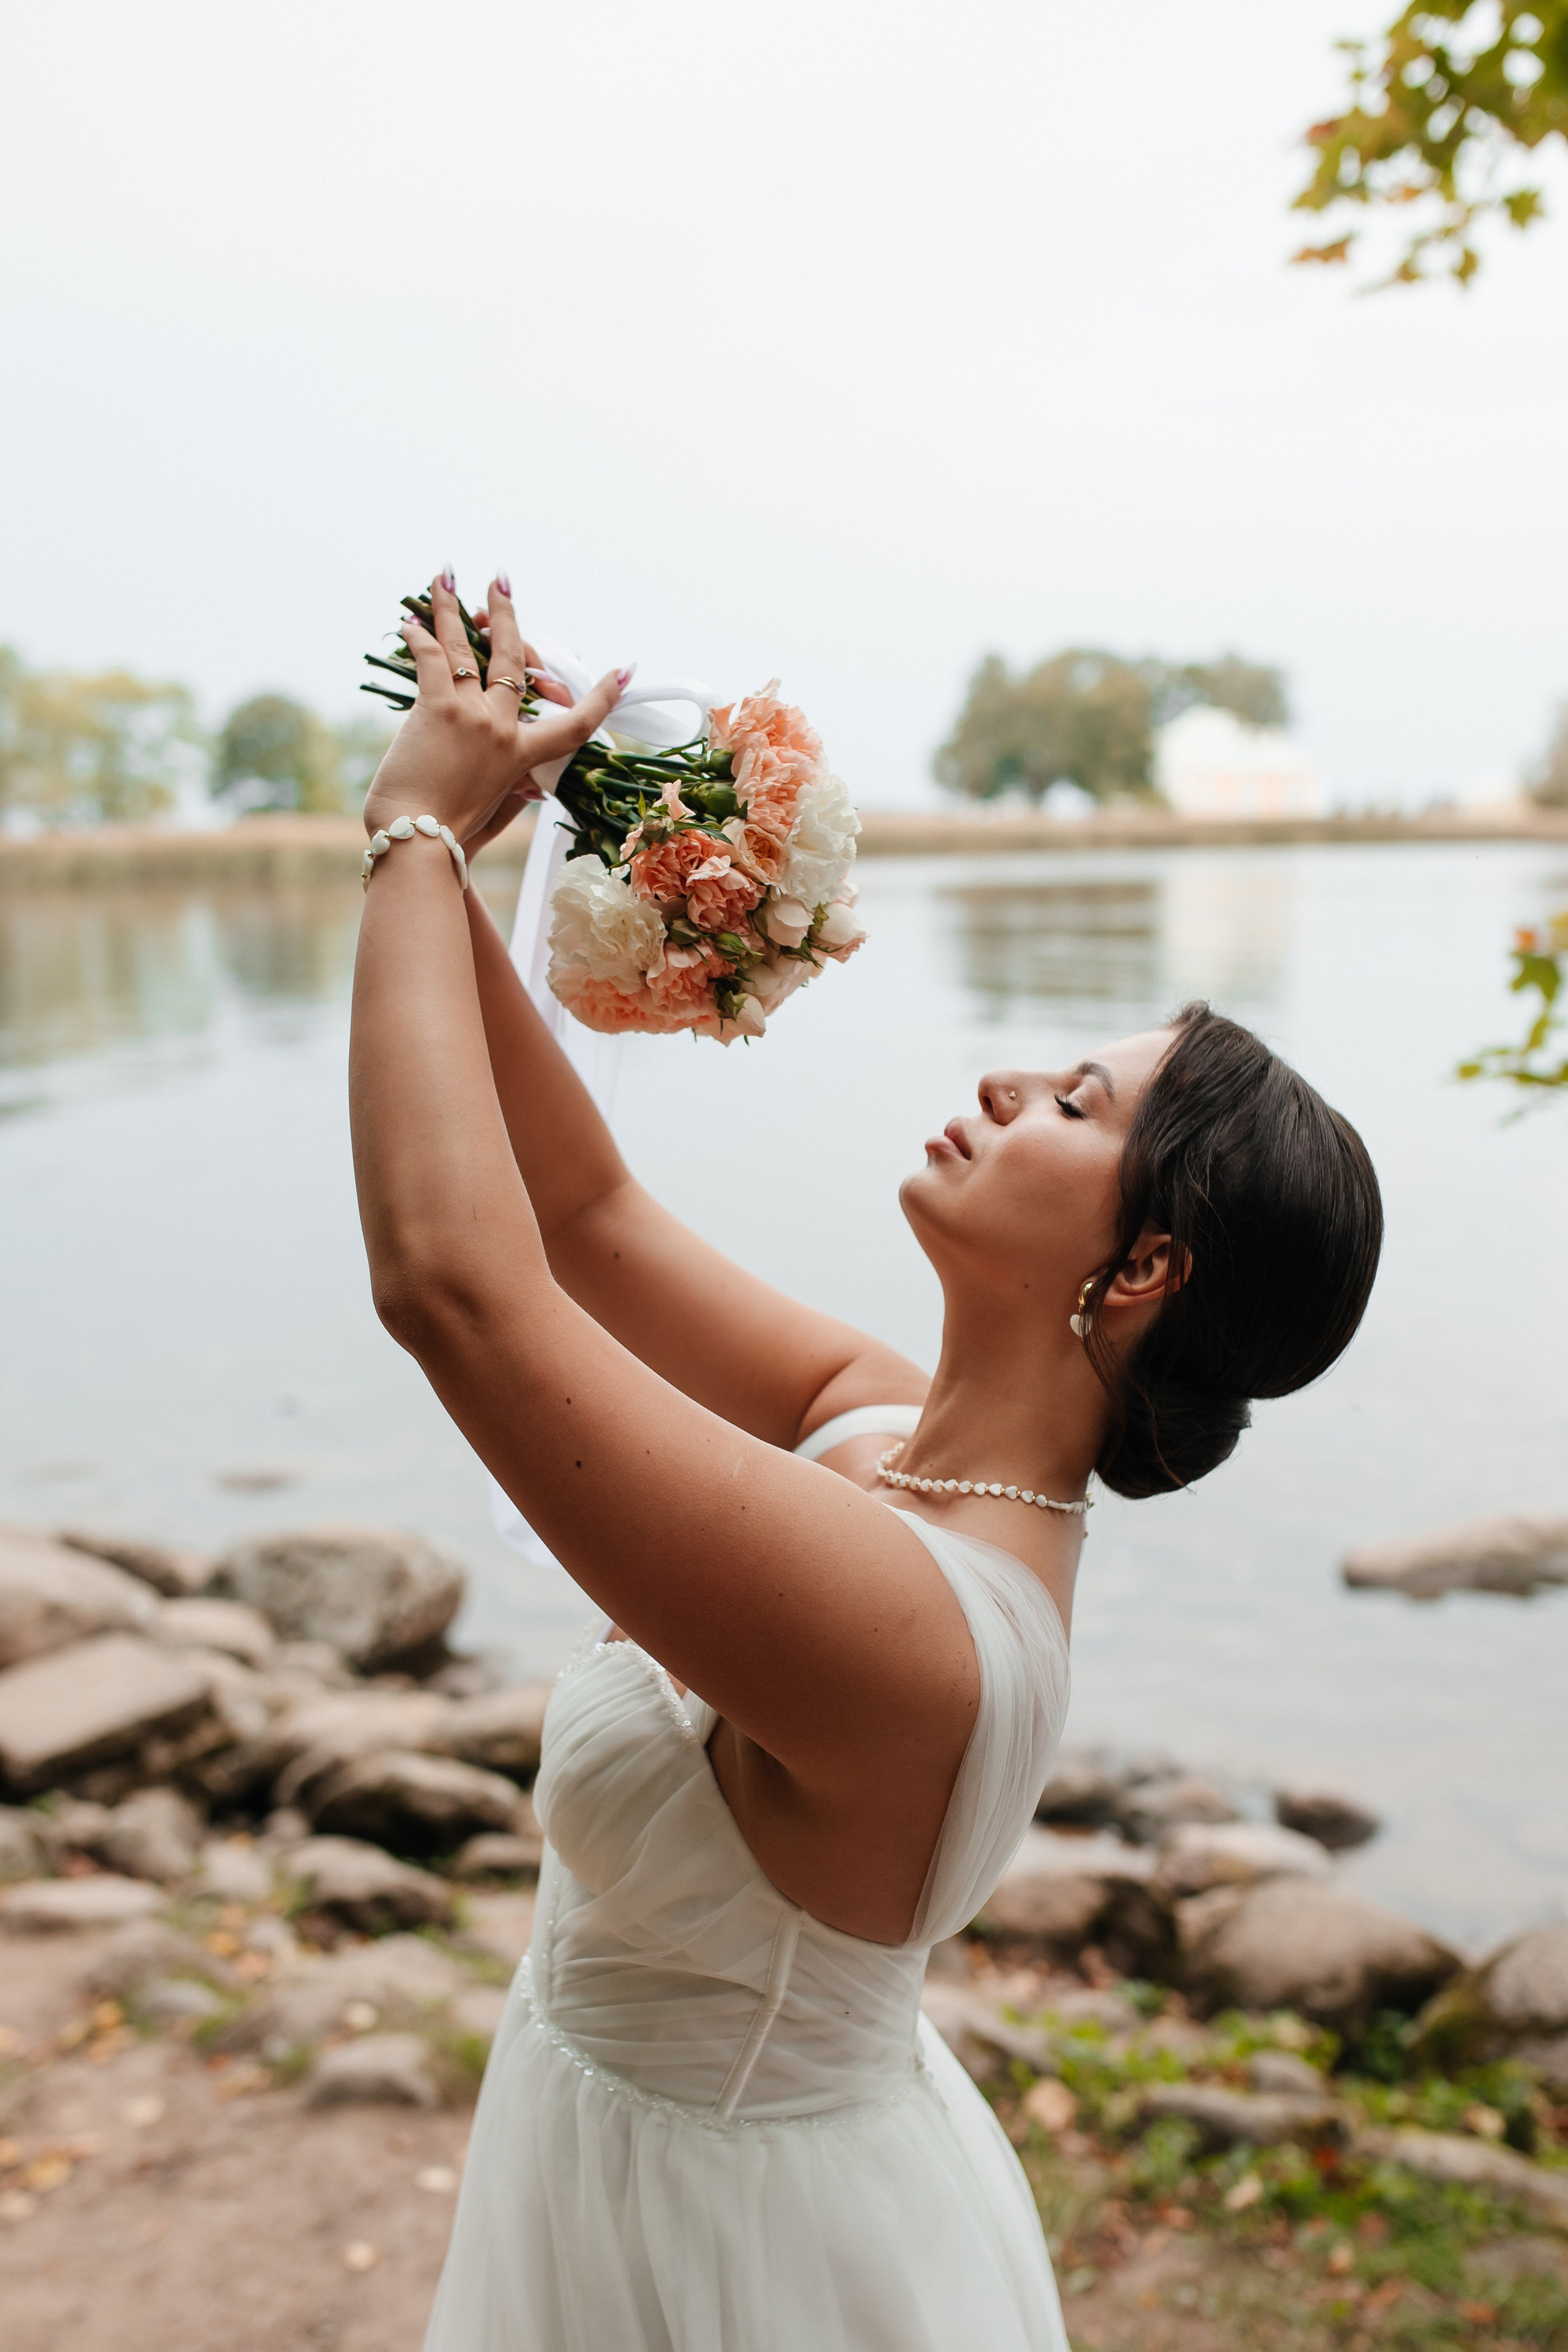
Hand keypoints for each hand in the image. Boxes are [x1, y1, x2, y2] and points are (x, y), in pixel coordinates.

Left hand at [362, 571, 624, 846]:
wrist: (419, 842)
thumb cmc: (451, 837)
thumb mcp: (495, 815)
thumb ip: (514, 795)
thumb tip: (534, 791)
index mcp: (522, 757)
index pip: (574, 723)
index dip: (602, 697)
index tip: (623, 672)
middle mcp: (503, 729)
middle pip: (513, 659)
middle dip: (506, 614)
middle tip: (501, 580)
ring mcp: (473, 716)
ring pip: (466, 648)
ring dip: (453, 607)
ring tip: (445, 575)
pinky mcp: (437, 710)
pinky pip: (431, 658)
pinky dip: (419, 636)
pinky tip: (409, 622)